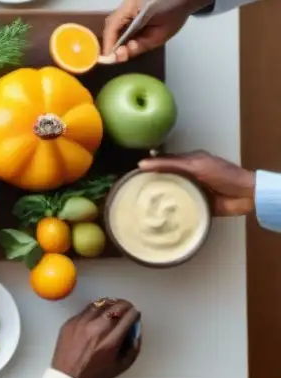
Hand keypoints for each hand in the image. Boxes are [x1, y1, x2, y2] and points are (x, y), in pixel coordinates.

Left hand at [51, 298, 140, 377]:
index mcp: (110, 341)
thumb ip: (133, 347)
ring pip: (100, 304)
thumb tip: (136, 330)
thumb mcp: (122, 365)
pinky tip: (98, 313)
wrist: (69, 376)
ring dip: (110, 304)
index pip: (127, 318)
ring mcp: (81, 323)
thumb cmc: (95, 373)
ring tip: (114, 307)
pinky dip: (95, 309)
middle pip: (115, 307)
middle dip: (124, 305)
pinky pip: (86, 309)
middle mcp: (96, 329)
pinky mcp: (71, 322)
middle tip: (127, 307)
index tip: (135, 313)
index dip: (134, 313)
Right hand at [102, 0, 214, 61]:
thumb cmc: (174, 17)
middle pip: (111, 24)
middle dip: (110, 42)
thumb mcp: (159, 36)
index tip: (108, 58)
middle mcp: (126, 2)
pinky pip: (119, 21)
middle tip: (112, 57)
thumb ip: (139, 46)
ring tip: (117, 52)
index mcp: (134, 6)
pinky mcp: (128, 6)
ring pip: (113, 23)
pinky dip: (119, 33)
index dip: (109, 43)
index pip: (113, 26)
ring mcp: (126, 3)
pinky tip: (123, 42)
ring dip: (113, 38)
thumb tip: (120, 55)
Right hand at [139, 152, 254, 216]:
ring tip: (142, 204)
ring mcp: (192, 192)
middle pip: (165, 180)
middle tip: (134, 191)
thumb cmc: (224, 175)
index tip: (132, 174)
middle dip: (151, 185)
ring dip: (160, 199)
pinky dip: (171, 210)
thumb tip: (144, 163)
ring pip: (171, 194)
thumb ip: (171, 164)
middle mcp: (188, 177)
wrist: (245, 195)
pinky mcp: (196, 206)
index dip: (148, 168)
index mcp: (188, 163)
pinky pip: (180, 208)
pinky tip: (159, 214)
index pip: (163, 164)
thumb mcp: (195, 165)